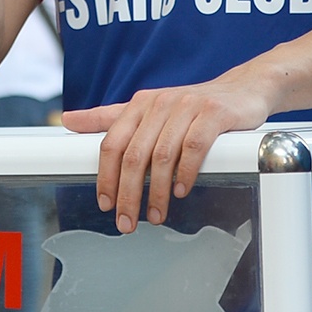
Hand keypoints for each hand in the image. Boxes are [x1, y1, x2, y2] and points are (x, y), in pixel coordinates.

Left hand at [62, 73, 274, 230]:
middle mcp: (160, 103)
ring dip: (157, 192)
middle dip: (128, 194)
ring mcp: (187, 107)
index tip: (105, 204)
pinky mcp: (213, 114)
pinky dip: (185, 174)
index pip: (112, 143)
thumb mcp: (148, 109)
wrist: (242, 89)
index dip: (105, 177)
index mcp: (140, 104)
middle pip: (134, 155)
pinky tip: (181, 191)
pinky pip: (193, 148)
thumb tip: (68, 121)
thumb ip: (109, 117)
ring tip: (156, 215)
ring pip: (162, 156)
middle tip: (127, 222)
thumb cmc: (192, 106)